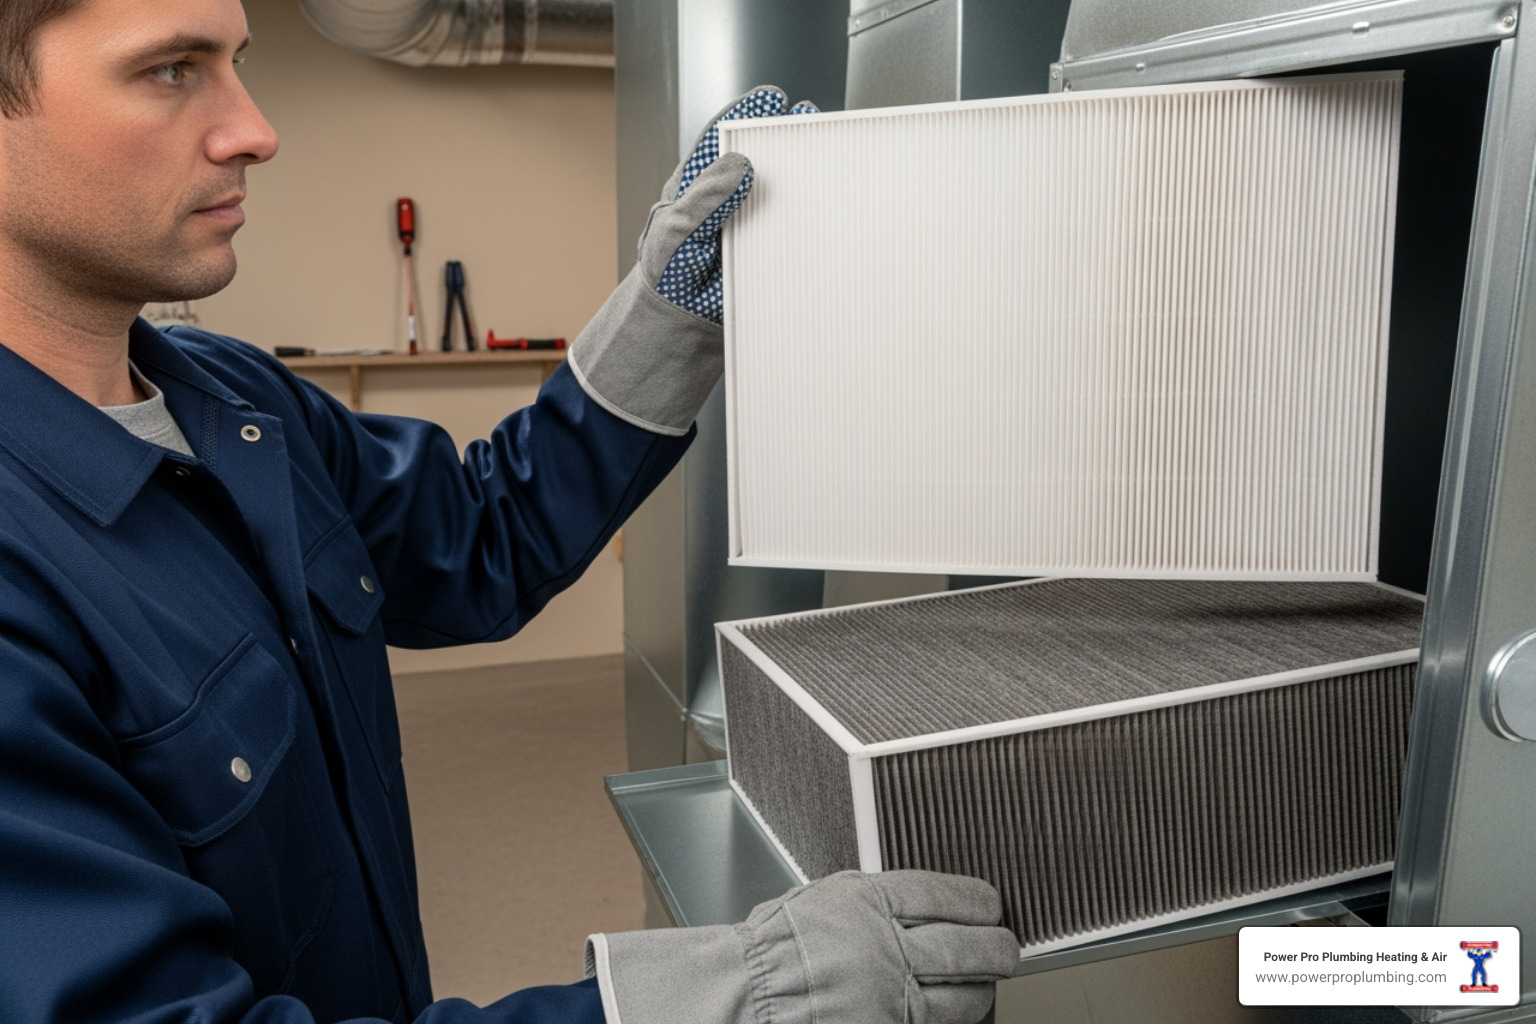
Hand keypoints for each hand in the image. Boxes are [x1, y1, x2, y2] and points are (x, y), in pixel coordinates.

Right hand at [586, 870, 1018, 1023]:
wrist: (742, 1002)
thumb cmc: (766, 953)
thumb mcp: (817, 902)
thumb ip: (862, 903)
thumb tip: (906, 907)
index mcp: (866, 901)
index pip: (943, 893)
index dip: (976, 899)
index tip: (990, 903)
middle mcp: (887, 946)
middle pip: (968, 945)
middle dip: (998, 947)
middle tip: (1007, 946)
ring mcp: (891, 996)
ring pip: (964, 996)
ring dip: (983, 991)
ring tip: (987, 985)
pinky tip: (959, 1017)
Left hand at [649, 87, 817, 323]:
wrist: (678, 323)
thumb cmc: (666, 273)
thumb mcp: (675, 231)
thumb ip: (704, 199)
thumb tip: (740, 165)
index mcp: (701, 184)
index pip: (725, 140)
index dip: (749, 115)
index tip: (772, 99)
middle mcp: (730, 198)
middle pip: (761, 159)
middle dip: (787, 137)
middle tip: (809, 119)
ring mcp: (752, 222)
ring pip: (782, 192)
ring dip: (805, 174)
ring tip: (826, 154)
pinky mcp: (769, 249)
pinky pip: (793, 230)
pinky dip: (811, 216)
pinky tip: (827, 206)